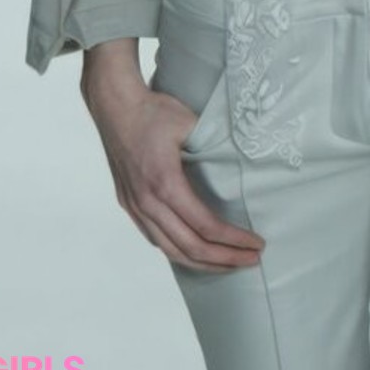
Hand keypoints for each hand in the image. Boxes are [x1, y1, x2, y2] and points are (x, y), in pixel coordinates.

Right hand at [82, 56, 263, 272]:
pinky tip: (195, 251)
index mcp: (165, 184)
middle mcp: (148, 203)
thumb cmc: (152, 111)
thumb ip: (213, 145)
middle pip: (190, 248)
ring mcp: (135, 206)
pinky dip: (179, 251)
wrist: (114, 106)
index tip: (256, 244)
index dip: (233, 241)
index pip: (205, 226)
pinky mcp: (129, 204)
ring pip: (170, 250)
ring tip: (228, 263)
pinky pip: (155, 239)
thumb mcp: (190, 123)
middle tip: (252, 260)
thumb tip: (240, 162)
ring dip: (202, 262)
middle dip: (224, 259)